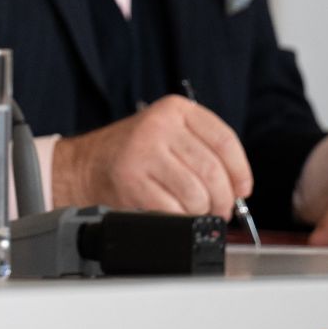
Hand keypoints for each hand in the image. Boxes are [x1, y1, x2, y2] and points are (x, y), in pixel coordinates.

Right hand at [52, 95, 252, 215]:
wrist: (85, 165)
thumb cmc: (134, 154)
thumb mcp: (169, 134)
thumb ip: (203, 149)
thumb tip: (238, 187)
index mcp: (175, 109)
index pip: (225, 141)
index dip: (240, 172)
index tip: (242, 190)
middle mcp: (160, 125)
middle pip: (213, 171)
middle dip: (223, 200)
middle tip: (219, 210)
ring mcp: (144, 151)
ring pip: (196, 194)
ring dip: (200, 212)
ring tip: (194, 212)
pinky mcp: (132, 179)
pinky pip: (173, 209)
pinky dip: (179, 218)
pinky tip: (174, 214)